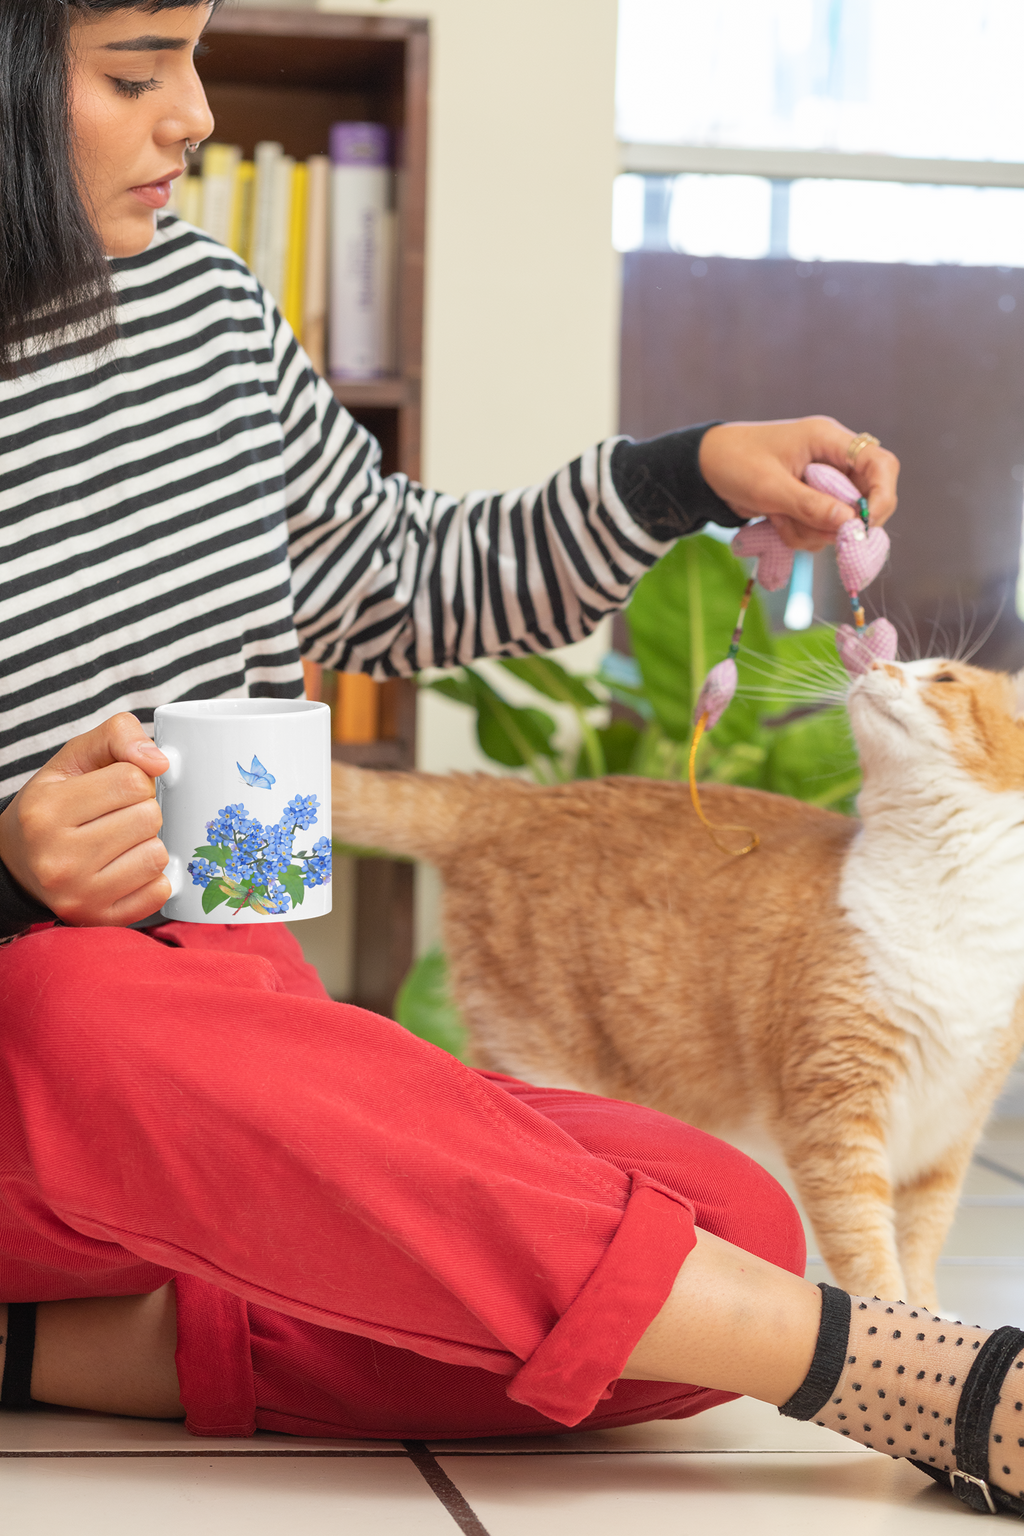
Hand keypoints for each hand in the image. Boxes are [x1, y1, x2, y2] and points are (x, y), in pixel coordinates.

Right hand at [0, 714, 170, 926]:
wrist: (18, 864)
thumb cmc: (52, 806)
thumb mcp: (73, 759)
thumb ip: (118, 736)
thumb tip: (159, 761)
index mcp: (47, 811)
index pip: (132, 781)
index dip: (135, 779)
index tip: (117, 788)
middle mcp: (58, 859)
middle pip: (149, 818)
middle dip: (142, 810)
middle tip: (118, 816)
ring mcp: (79, 894)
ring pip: (157, 855)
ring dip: (148, 843)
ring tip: (121, 842)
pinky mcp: (98, 919)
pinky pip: (159, 892)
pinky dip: (152, 878)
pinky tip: (127, 868)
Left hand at [698, 416, 899, 551]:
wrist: (704, 469)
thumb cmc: (734, 464)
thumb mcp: (770, 487)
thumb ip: (811, 506)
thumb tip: (851, 523)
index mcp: (828, 439)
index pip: (879, 464)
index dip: (883, 496)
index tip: (865, 526)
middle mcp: (832, 459)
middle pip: (866, 498)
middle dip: (839, 523)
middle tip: (812, 530)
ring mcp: (822, 483)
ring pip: (841, 521)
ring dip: (812, 531)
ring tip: (778, 518)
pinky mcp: (809, 502)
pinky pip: (820, 529)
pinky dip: (800, 534)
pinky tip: (775, 522)